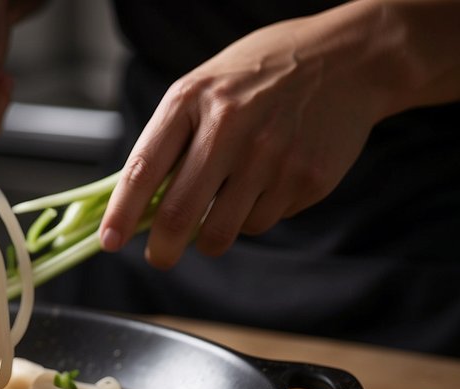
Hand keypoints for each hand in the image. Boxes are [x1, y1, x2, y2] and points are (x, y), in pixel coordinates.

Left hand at [98, 9, 386, 268]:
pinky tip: (268, 181)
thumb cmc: (262, 75)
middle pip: (179, 214)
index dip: (121, 213)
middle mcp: (231, 127)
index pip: (143, 168)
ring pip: (221, 232)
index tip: (109, 242)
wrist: (349, 59)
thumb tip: (135, 205)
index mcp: (193, 99)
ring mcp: (271, 156)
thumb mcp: (206, 87)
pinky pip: (262, 222)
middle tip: (160, 257)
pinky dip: (255, 215)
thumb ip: (171, 139)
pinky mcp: (305, 179)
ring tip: (219, 212)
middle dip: (162, 250)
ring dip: (210, 237)